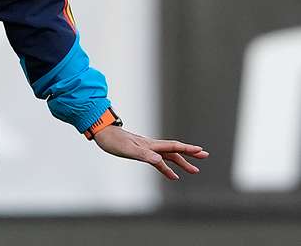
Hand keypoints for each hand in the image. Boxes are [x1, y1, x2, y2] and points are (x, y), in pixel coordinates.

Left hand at [92, 126, 209, 179]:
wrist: (102, 133)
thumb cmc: (113, 140)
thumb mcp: (128, 150)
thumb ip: (144, 155)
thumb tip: (159, 160)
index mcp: (150, 145)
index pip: (172, 147)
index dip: (187, 149)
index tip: (201, 151)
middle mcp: (150, 146)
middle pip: (174, 151)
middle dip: (189, 155)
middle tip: (204, 157)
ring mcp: (146, 148)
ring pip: (167, 156)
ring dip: (180, 162)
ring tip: (193, 170)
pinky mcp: (140, 151)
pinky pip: (158, 160)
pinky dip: (166, 167)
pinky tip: (171, 174)